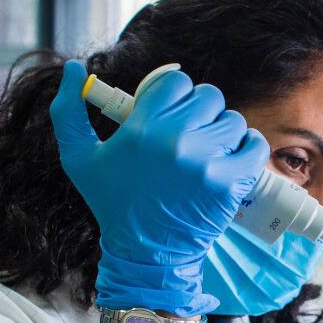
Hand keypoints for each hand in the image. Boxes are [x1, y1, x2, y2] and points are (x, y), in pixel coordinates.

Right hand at [49, 60, 268, 314]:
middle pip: (209, 96)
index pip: (176, 81)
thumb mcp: (78, 158)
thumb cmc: (113, 203)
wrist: (146, 254)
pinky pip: (255, 145)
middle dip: (199, 111)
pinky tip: (232, 157)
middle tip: (189, 134)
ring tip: (207, 152)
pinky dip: (248, 148)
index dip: (175, 94)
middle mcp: (175, 141)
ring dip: (223, 131)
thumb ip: (68, 111)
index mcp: (141, 128)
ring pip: (232, 120)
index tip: (170, 113)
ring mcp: (206, 162)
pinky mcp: (230, 183)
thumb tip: (75, 67)